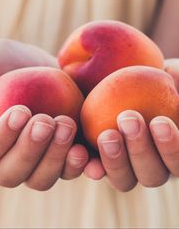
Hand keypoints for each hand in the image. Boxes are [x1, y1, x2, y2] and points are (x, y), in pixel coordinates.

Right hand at [0, 39, 88, 189]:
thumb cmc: (13, 66)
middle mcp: (11, 160)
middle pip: (14, 173)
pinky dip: (79, 167)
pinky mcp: (65, 158)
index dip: (3, 137)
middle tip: (45, 121)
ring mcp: (40, 162)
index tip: (20, 111)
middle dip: (29, 149)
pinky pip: (70, 171)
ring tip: (67, 125)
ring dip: (55, 157)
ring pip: (42, 178)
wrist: (44, 71)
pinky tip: (86, 154)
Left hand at [84, 59, 178, 190]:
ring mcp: (124, 165)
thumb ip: (177, 80)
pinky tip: (82, 155)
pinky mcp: (99, 160)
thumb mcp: (170, 73)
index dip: (172, 147)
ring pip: (124, 180)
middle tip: (129, 119)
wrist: (119, 73)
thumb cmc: (152, 73)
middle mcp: (151, 163)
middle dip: (142, 150)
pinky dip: (90, 166)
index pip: (177, 160)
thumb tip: (178, 86)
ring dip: (116, 161)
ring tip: (107, 134)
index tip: (159, 121)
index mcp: (171, 149)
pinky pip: (95, 170)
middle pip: (152, 175)